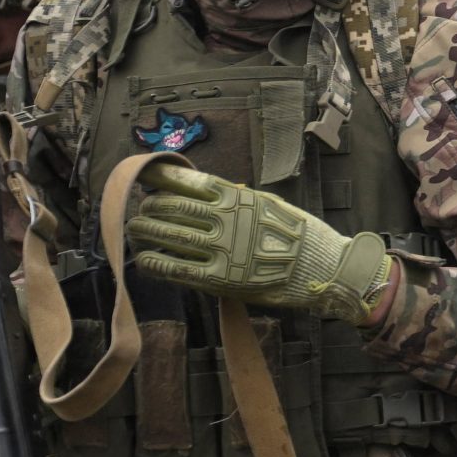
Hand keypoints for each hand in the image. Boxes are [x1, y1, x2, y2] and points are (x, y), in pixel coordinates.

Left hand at [127, 160, 395, 325]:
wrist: (323, 268)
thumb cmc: (299, 235)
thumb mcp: (268, 203)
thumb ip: (235, 198)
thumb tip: (202, 191)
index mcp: (236, 198)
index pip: (186, 181)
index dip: (160, 178)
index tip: (145, 177)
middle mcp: (224, 219)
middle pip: (170, 207)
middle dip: (148, 207)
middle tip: (139, 209)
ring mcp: (220, 249)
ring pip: (167, 234)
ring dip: (144, 231)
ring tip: (134, 230)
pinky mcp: (220, 279)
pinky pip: (176, 268)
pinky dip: (155, 262)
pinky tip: (144, 258)